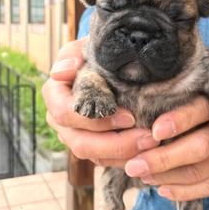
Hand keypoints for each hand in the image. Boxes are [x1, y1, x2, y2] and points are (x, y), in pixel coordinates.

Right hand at [42, 37, 158, 166]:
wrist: (112, 65)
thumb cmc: (99, 54)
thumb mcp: (87, 48)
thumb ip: (73, 54)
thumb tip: (60, 72)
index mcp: (55, 95)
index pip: (65, 114)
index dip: (95, 120)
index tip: (129, 117)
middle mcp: (60, 120)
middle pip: (81, 143)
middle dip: (116, 143)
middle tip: (149, 137)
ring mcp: (75, 137)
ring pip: (94, 157)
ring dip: (125, 154)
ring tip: (154, 143)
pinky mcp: (92, 148)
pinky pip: (106, 162)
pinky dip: (128, 158)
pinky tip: (149, 151)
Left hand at [124, 73, 208, 200]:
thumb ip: (198, 92)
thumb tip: (152, 100)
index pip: (202, 109)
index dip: (179, 120)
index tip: (154, 130)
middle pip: (199, 147)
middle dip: (164, 159)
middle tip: (133, 164)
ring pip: (202, 171)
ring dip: (168, 177)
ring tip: (142, 176)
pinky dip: (186, 192)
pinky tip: (163, 190)